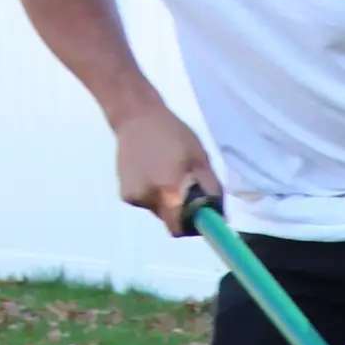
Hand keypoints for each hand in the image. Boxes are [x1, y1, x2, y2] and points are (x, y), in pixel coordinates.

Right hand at [113, 101, 220, 234]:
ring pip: (158, 210)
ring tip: (166, 171)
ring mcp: (133, 197)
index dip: (191, 226)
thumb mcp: (200, 159)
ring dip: (167, 199)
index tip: (198, 216)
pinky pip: (146, 201)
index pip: (178, 228)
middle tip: (184, 184)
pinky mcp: (124, 193)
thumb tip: (219, 215)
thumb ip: (211, 189)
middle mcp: (147, 199)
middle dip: (180, 208)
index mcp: (167, 191)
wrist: (136, 116)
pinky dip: (153, 193)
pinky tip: (152, 171)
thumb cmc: (174, 134)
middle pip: (169, 219)